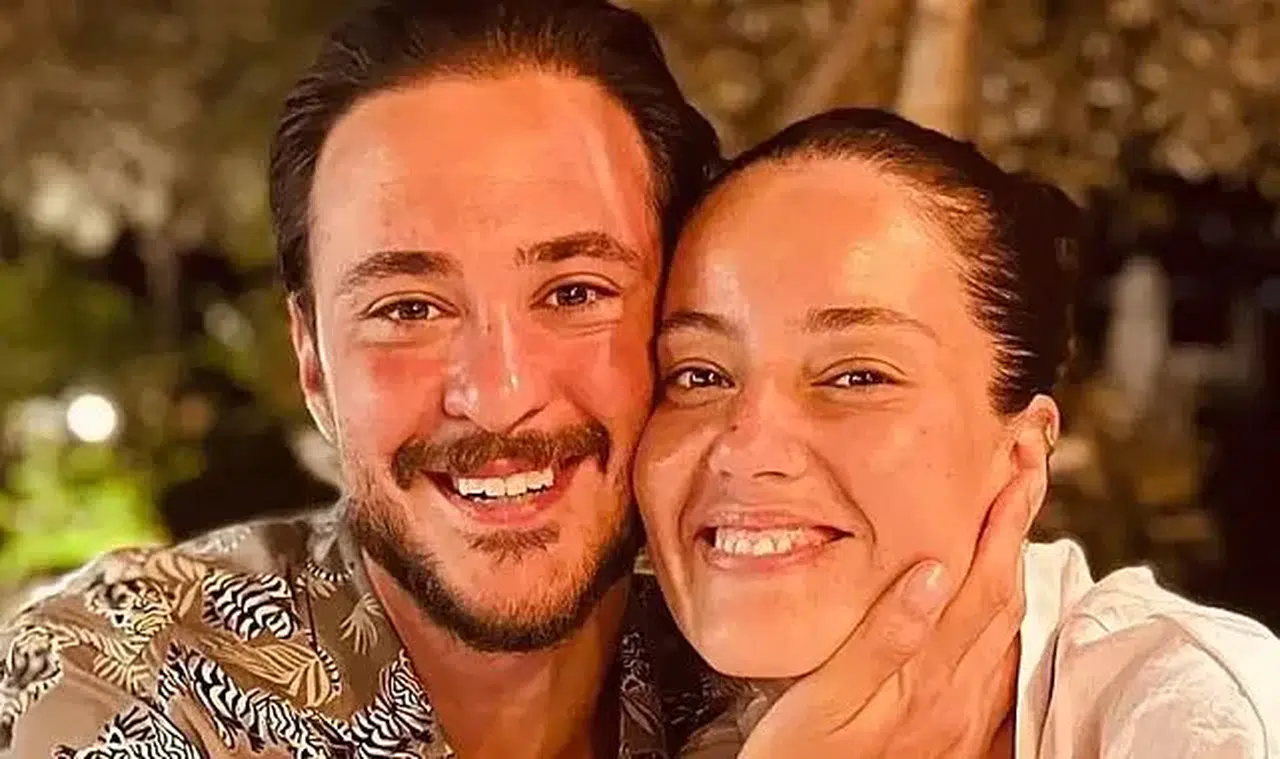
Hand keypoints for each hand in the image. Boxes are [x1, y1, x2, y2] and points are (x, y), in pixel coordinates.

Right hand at [738, 478, 1031, 758]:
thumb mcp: (823, 700)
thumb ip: (883, 637)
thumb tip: (932, 569)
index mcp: (927, 676)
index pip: (983, 579)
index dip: (1004, 519)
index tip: (1018, 467)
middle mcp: (957, 696)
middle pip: (1007, 595)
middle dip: (1020, 527)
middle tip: (1027, 471)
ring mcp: (960, 718)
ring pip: (1008, 628)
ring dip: (1017, 566)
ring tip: (1013, 519)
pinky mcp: (955, 737)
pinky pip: (998, 665)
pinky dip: (1005, 619)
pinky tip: (994, 608)